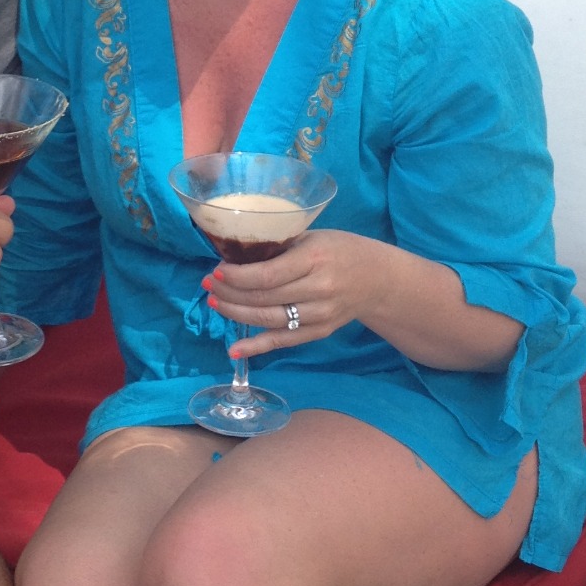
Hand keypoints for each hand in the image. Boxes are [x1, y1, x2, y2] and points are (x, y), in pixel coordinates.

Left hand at [203, 229, 365, 359]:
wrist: (376, 279)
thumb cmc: (339, 249)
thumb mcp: (312, 236)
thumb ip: (280, 245)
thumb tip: (236, 251)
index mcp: (314, 258)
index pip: (269, 274)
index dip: (239, 276)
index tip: (217, 270)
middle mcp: (318, 289)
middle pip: (265, 297)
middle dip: (231, 293)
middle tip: (209, 285)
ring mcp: (319, 315)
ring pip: (270, 320)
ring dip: (237, 314)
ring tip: (215, 303)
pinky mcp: (319, 332)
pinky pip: (283, 342)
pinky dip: (257, 347)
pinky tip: (234, 349)